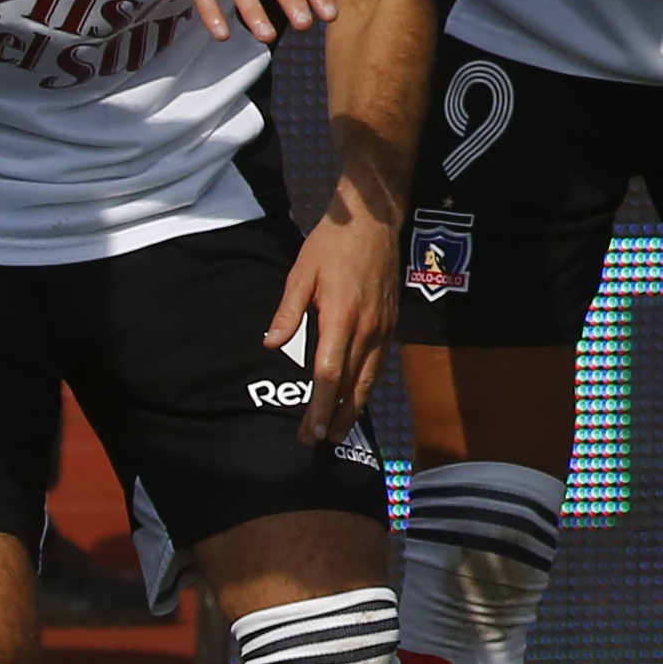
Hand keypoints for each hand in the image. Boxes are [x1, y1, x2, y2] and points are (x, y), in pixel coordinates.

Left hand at [266, 200, 398, 442]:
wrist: (374, 221)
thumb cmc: (332, 244)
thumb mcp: (301, 273)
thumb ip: (288, 311)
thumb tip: (272, 344)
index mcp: (340, 318)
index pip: (329, 374)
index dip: (319, 406)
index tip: (309, 431)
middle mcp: (366, 328)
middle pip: (351, 385)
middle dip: (334, 418)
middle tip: (318, 442)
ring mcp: (382, 327)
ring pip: (370, 379)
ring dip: (354, 409)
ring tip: (338, 431)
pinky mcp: (390, 323)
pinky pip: (379, 363)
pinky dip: (367, 386)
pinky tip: (356, 398)